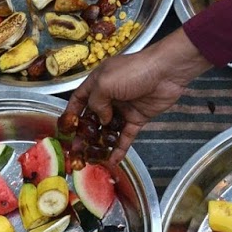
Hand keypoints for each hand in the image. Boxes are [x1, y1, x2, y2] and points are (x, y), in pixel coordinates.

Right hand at [66, 29, 211, 163]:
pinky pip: (126, 136)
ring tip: (92, 159)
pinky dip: (120, 148)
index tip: (66, 130)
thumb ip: (96, 103)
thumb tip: (101, 120)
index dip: (71, 114)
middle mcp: (109, 96)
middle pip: (93, 118)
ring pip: (108, 130)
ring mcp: (124, 108)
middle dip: (84, 135)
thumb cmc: (133, 71)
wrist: (166, 72)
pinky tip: (113, 160)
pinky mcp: (138, 118)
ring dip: (101, 144)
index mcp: (97, 83)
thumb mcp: (105, 83)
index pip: (79, 100)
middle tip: (77, 151)